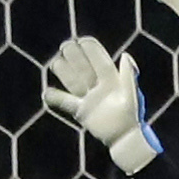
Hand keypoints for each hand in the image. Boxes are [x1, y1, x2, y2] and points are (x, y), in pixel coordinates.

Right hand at [43, 37, 161, 173]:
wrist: (124, 139)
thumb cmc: (132, 118)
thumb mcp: (132, 95)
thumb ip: (129, 76)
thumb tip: (125, 55)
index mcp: (112, 80)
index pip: (100, 61)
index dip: (92, 50)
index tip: (82, 40)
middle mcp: (99, 87)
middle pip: (84, 68)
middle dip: (75, 56)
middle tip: (65, 46)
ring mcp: (89, 99)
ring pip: (74, 82)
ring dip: (64, 71)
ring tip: (55, 63)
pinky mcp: (82, 112)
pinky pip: (66, 102)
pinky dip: (55, 98)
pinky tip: (46, 92)